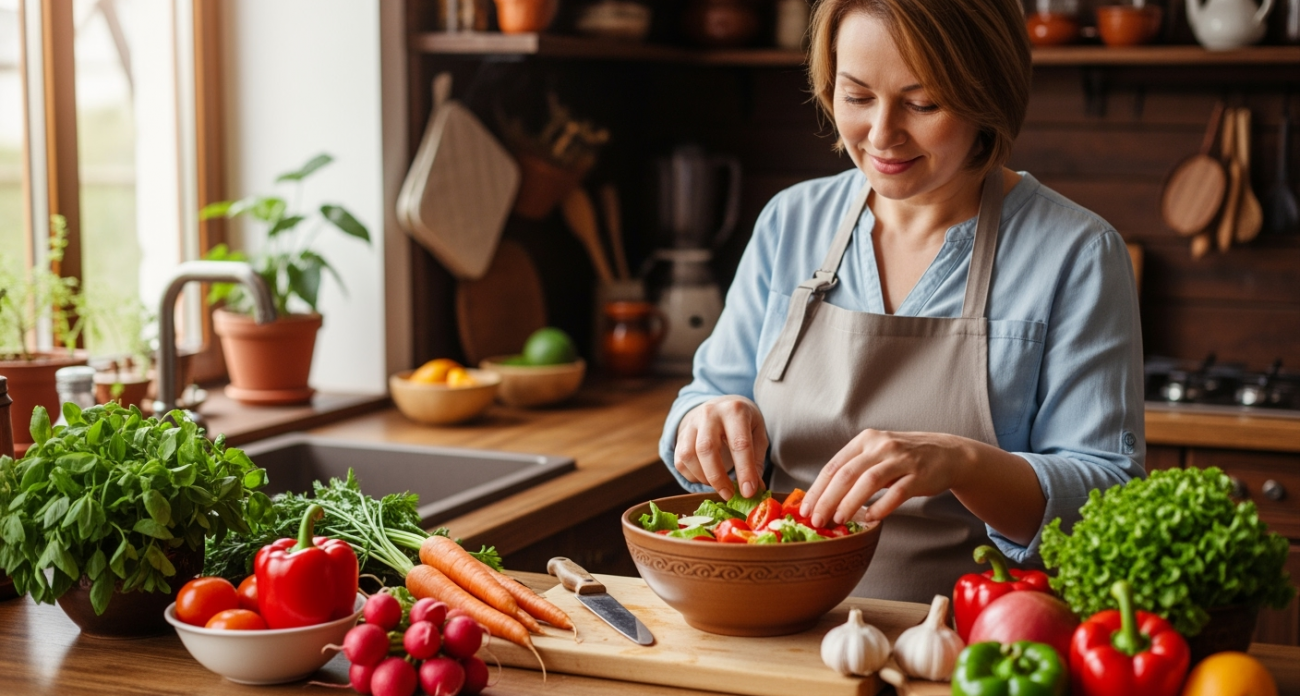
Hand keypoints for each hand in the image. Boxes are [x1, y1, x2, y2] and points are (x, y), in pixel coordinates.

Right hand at [673, 396, 768, 500]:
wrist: (720, 405)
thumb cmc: (743, 422)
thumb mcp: (758, 434)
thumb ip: (756, 461)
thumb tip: (754, 490)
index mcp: (734, 411)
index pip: (739, 444)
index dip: (744, 471)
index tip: (748, 492)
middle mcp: (709, 413)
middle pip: (706, 449)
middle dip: (718, 477)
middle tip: (729, 495)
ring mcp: (691, 424)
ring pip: (688, 456)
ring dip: (703, 477)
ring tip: (719, 485)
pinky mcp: (680, 436)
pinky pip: (680, 462)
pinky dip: (693, 476)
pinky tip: (707, 477)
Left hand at [800, 429, 975, 528]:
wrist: (947, 454)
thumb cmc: (905, 459)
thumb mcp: (877, 454)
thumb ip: (854, 470)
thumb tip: (824, 498)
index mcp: (865, 441)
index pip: (834, 466)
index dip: (817, 489)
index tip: (806, 509)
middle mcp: (881, 446)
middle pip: (846, 474)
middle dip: (827, 499)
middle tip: (816, 520)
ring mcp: (901, 459)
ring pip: (868, 481)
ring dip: (850, 502)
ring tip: (838, 519)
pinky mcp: (919, 474)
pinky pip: (897, 492)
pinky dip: (881, 506)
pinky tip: (870, 518)